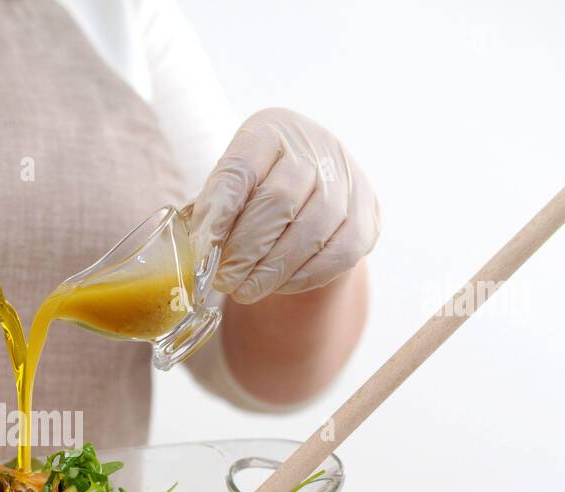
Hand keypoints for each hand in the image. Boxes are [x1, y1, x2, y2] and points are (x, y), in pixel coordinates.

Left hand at [191, 108, 378, 304]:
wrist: (314, 195)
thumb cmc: (257, 191)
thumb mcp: (230, 186)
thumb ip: (210, 211)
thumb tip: (197, 252)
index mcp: (270, 130)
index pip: (241, 169)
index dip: (219, 212)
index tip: (203, 250)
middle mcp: (315, 146)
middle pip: (279, 202)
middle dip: (245, 249)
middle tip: (224, 279)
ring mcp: (349, 180)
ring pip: (309, 232)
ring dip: (271, 270)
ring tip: (245, 289)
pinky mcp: (367, 217)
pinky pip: (336, 255)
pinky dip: (302, 276)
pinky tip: (279, 284)